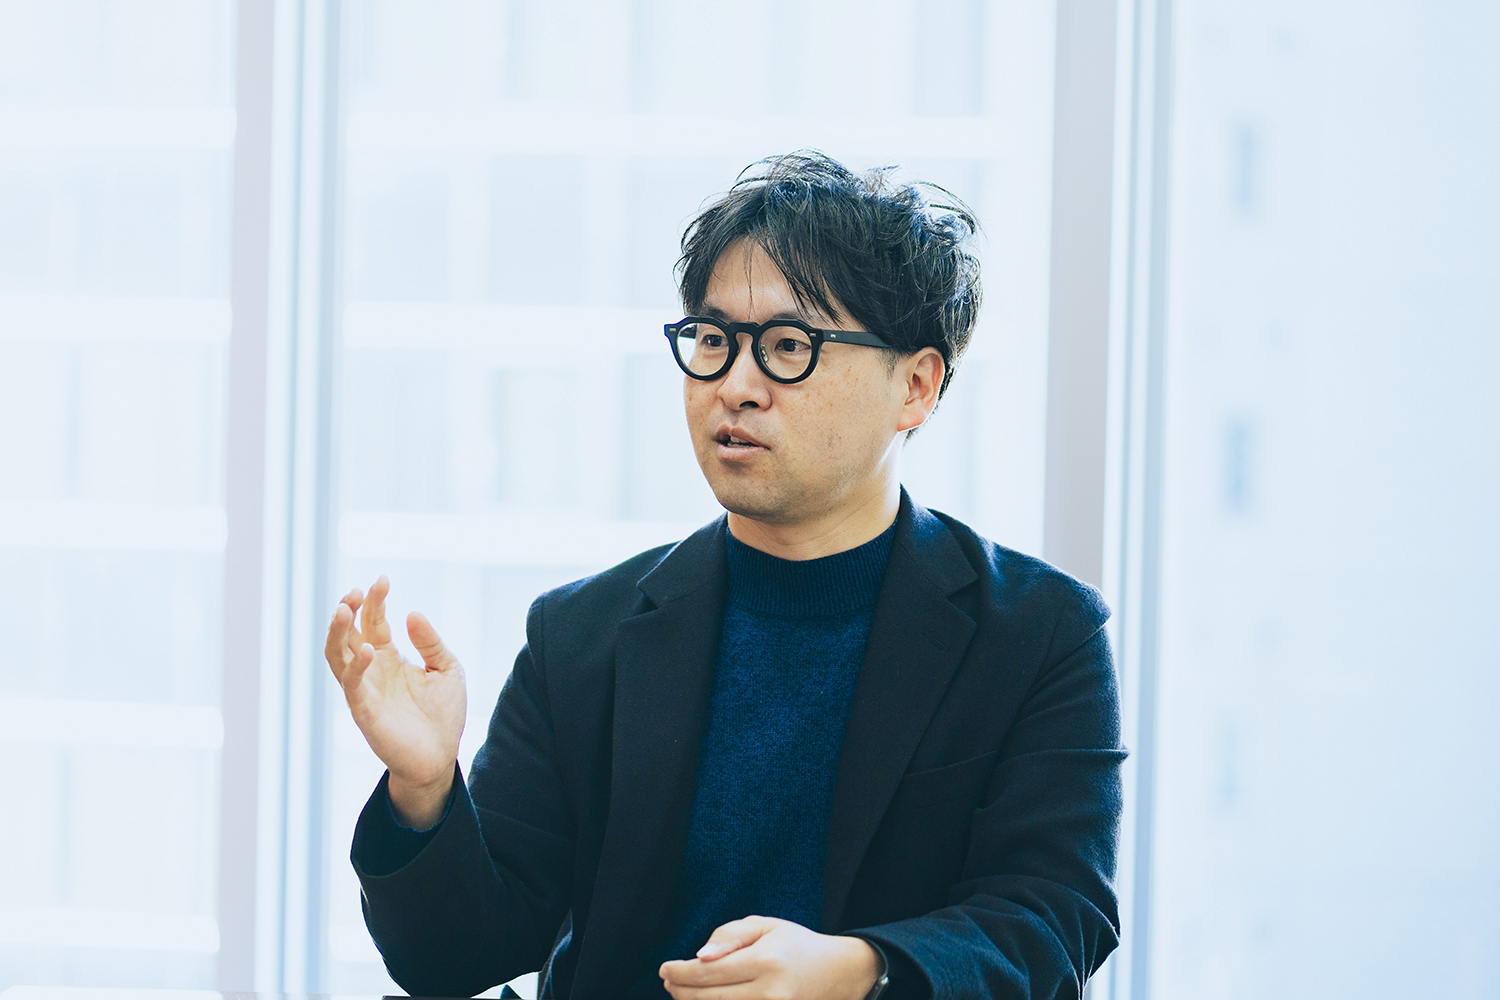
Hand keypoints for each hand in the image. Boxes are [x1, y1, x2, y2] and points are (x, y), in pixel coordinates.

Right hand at [324, 575, 465, 827]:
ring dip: (338, 633)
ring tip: (346, 609)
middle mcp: (371, 670)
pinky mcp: (364, 712)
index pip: (374, 621)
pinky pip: (352, 686)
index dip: (375, 600)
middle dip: (348, 610)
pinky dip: (356, 666)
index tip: (383, 579)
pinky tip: (367, 649)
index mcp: (389, 657)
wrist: (440, 757)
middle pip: (348, 633)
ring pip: (336, 657)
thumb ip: (430, 642)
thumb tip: (411, 613)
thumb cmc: (443, 714)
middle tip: (355, 591)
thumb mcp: (446, 668)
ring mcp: (364, 690)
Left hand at [659, 916, 879, 999]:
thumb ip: (730, 936)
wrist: (837, 973)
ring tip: (682, 992)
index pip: (710, 972)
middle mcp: (770, 993)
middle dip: (681, 991)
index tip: (665, 968)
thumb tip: (699, 957)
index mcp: (766, 962)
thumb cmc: (795, 944)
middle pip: (710, 999)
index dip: (681, 973)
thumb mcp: (765, 926)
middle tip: (668, 981)